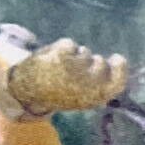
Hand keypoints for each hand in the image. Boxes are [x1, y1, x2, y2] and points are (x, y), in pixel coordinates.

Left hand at [0, 26, 134, 136]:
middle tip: (73, 70)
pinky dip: (62, 48)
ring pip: (83, 52)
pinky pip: (70, 44)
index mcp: (93, 99)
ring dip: (74, 56)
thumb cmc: (55, 95)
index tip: (116, 58)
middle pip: (100, 62)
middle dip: (90, 61)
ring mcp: (74, 70)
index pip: (119, 80)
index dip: (120, 67)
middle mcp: (86, 86)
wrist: (23, 91)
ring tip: (59, 69)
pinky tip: (52, 60)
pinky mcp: (61, 57)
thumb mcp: (79, 97)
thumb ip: (98, 84)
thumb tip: (115, 65)